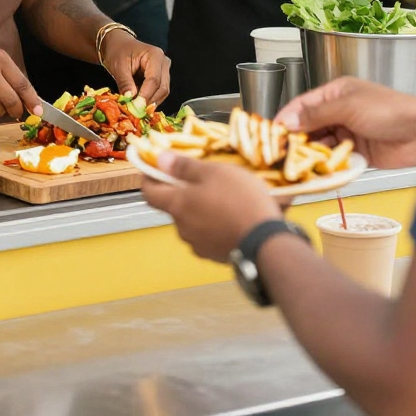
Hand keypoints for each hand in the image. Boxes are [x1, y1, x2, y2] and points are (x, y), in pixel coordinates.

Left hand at [100, 30, 170, 106]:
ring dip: (150, 102)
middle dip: (149, 101)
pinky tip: (139, 104)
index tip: (136, 107)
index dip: (146, 95)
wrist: (118, 44)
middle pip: (162, 87)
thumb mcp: (118, 66)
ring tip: (136, 108)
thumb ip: (125, 83)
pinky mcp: (161, 77)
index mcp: (154, 55)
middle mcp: (163, 62)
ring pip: (162, 92)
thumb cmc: (117, 51)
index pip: (154, 80)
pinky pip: (158, 92)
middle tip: (136, 111)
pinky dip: (150, 99)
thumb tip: (130, 98)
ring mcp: (164, 70)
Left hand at [141, 153, 280, 263]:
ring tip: (226, 198)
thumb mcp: (214, 172)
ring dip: (201, 209)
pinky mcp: (215, 255)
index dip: (149, 178)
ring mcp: (199, 244)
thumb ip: (184, 166)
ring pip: (192, 221)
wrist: (267, 242)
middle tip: (204, 179)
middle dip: (184, 192)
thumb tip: (160, 159)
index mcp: (177, 205)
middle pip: (173, 206)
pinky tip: (233, 217)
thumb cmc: (240, 201)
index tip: (155, 167)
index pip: (149, 192)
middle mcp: (182, 228)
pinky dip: (215, 225)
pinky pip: (208, 235)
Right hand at [276, 76, 415, 168]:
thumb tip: (287, 120)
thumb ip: (316, 114)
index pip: (302, 105)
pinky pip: (336, 161)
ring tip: (299, 166)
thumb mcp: (348, 107)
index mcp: (335, 94)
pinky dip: (328, 167)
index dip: (286, 118)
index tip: (272, 134)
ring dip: (312, 155)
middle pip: (309, 127)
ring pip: (321, 146)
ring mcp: (349, 134)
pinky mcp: (358, 155)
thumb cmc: (391, 110)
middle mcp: (339, 113)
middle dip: (297, 140)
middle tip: (282, 154)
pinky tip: (320, 172)